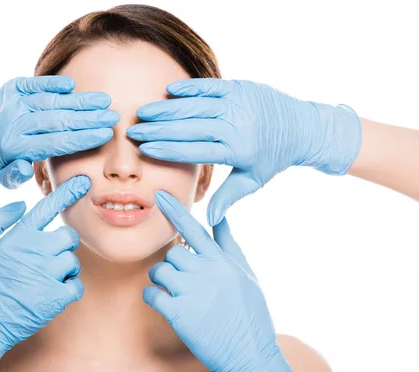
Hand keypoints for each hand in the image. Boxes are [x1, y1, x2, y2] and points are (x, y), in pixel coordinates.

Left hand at [0, 76, 119, 187]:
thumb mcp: (3, 175)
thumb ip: (15, 176)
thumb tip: (26, 170)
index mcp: (16, 147)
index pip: (57, 142)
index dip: (83, 138)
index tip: (106, 135)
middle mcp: (15, 123)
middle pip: (59, 120)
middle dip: (90, 118)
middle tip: (113, 117)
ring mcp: (13, 102)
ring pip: (52, 101)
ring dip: (80, 100)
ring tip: (104, 101)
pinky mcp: (12, 87)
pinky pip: (37, 84)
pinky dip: (55, 84)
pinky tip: (73, 87)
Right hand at [0, 175, 89, 371]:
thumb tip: (21, 204)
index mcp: (18, 236)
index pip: (47, 208)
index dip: (67, 193)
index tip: (82, 182)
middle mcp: (36, 251)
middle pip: (68, 236)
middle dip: (62, 245)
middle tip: (47, 258)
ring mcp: (48, 274)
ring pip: (72, 260)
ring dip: (64, 269)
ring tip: (45, 279)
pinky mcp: (56, 296)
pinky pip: (76, 285)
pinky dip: (69, 289)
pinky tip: (53, 293)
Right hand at [127, 78, 361, 224]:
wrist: (303, 127)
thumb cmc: (274, 158)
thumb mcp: (253, 180)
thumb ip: (229, 197)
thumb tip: (209, 220)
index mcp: (237, 150)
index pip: (194, 150)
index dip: (167, 149)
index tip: (144, 148)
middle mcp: (236, 125)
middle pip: (189, 127)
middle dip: (158, 129)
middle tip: (134, 129)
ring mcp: (238, 103)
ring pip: (196, 106)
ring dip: (167, 108)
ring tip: (144, 111)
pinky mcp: (241, 88)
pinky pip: (210, 86)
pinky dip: (189, 89)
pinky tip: (169, 91)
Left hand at [143, 190, 310, 371]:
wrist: (251, 354)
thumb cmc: (250, 314)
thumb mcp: (245, 274)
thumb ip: (229, 245)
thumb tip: (221, 217)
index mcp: (222, 261)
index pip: (194, 228)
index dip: (175, 210)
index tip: (159, 195)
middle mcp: (206, 272)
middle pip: (172, 252)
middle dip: (173, 264)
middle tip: (183, 280)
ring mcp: (192, 292)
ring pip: (160, 271)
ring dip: (162, 281)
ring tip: (176, 294)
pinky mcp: (179, 313)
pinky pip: (152, 294)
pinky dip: (153, 297)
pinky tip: (165, 305)